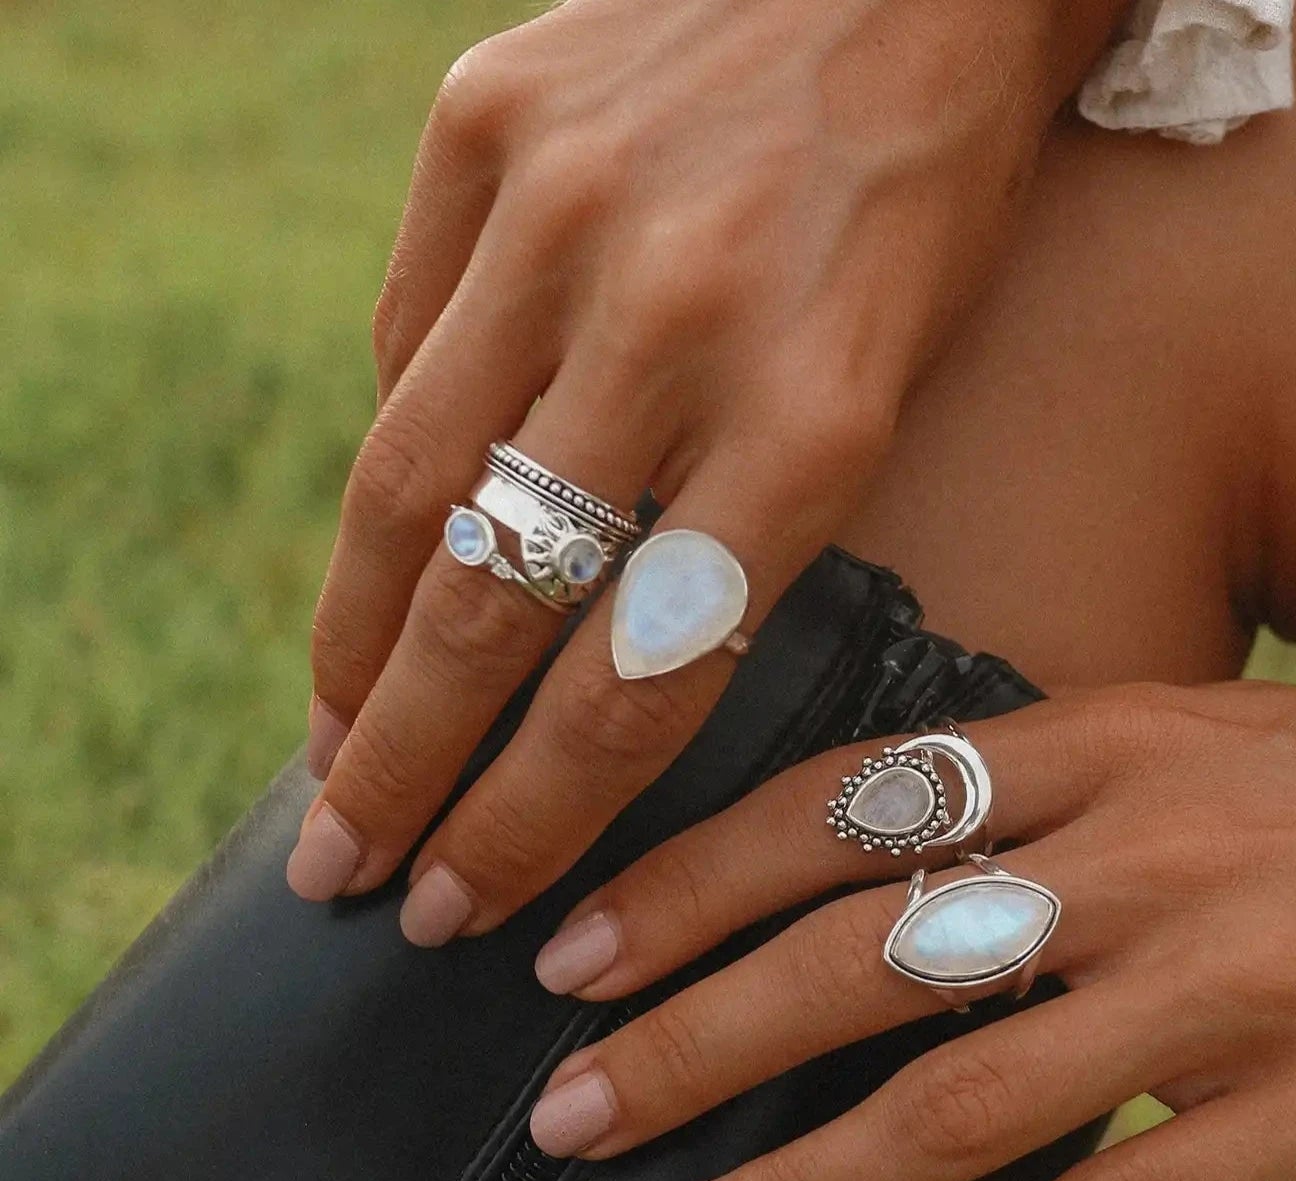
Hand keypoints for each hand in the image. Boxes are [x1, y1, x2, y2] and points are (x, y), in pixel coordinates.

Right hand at [289, 0, 1121, 940]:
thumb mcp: (889, 384)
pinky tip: (399, 545)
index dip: (529, 820)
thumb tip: (566, 644)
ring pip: (407, 487)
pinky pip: (408, 340)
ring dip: (350, 645)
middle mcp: (676, 317)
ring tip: (331, 750)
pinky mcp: (490, 125)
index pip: (631, 682)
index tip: (465, 904)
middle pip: (487, 607)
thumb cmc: (929, 196)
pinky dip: (398, 458)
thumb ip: (738, 522)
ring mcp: (566, 210)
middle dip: (400, 766)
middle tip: (348, 871)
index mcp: (816, 410)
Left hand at [524, 682, 1295, 1180]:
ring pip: (965, 1102)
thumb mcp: (1180, 739)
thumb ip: (1022, 794)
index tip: (578, 950)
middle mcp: (1149, 853)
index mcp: (1101, 741)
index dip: (692, 882)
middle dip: (695, 1041)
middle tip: (573, 1112)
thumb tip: (839, 879)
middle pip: (863, 958)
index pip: (841, 807)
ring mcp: (1237, 983)